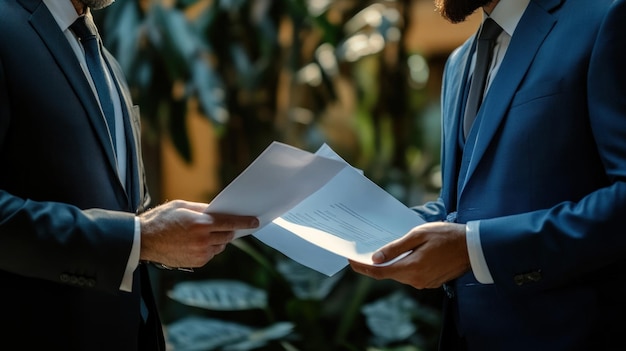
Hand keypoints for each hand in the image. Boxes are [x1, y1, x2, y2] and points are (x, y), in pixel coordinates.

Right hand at [138, 200, 258, 268]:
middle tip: (225, 225)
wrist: (143, 241)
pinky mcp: (196, 262)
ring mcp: (200, 253)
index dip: (245, 222)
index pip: (230, 222)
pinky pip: (211, 254)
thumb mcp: (182, 206)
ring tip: (204, 233)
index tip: (255, 222)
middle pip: (228, 236)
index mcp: (201, 224)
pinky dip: (209, 248)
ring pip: (220, 247)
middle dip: (229, 230)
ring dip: (218, 240)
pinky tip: (197, 242)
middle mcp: (203, 240)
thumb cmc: (161, 220)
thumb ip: (203, 209)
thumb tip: (219, 211)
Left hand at [349, 222, 469, 288]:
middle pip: (389, 273)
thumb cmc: (446, 236)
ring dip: (392, 264)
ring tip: (383, 249)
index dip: (363, 268)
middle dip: (376, 264)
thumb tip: (375, 258)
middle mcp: (416, 280)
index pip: (380, 273)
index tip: (351, 260)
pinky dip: (404, 266)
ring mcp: (424, 283)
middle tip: (363, 250)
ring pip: (400, 274)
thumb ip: (396, 248)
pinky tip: (403, 254)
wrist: (474, 247)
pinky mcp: (430, 282)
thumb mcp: (418, 235)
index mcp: (412, 268)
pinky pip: (411, 274)